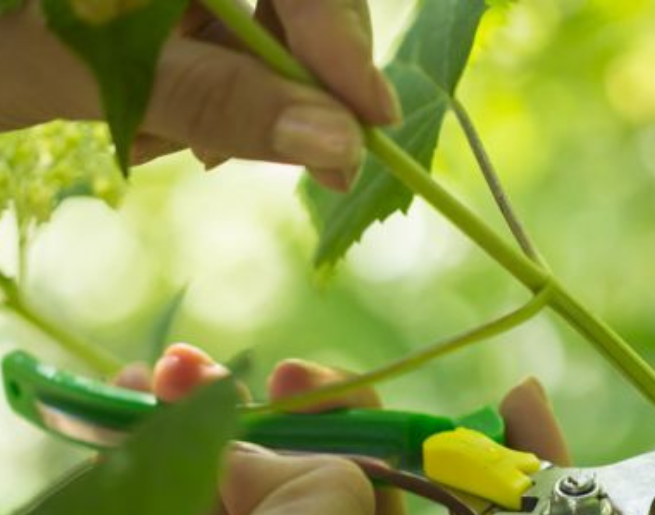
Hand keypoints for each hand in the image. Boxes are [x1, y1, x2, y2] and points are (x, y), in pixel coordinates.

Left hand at [0, 0, 397, 188]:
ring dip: (240, 87)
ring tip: (179, 148)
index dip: (339, 35)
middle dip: (290, 71)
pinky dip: (203, 76)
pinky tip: (156, 120)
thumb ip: (218, 98)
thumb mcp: (87, 66)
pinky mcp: (159, 1)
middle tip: (289, 162)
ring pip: (251, 7)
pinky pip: (214, 18)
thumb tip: (339, 145)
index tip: (369, 124)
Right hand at [0, 345, 567, 514]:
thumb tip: (325, 470)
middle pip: (368, 509)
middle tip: (299, 375)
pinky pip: (202, 501)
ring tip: (182, 372)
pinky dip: (181, 447)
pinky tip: (141, 393)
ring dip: (243, 425)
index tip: (518, 398)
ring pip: (277, 493)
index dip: (516, 488)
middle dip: (340, 430)